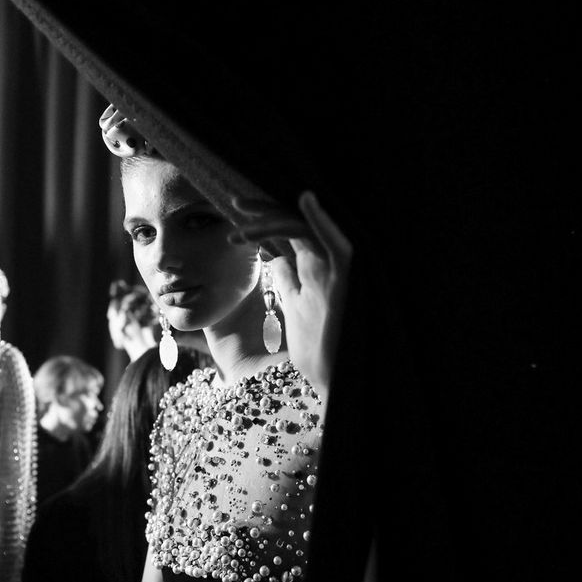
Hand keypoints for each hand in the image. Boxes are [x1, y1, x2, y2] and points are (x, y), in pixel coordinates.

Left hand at [231, 191, 351, 399]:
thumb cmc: (318, 350)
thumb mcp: (295, 307)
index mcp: (313, 268)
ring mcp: (334, 271)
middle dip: (264, 211)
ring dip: (272, 221)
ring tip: (240, 227)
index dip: (264, 219)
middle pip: (294, 224)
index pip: (289, 232)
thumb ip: (288, 280)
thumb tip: (276, 257)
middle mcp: (325, 264)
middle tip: (235, 204)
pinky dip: (322, 219)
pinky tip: (305, 199)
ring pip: (305, 229)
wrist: (335, 382)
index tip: (237, 217)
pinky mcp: (346, 280)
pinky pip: (337, 241)